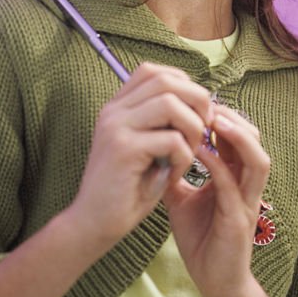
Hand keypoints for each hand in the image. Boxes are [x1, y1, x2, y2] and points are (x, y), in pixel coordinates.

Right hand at [66, 62, 212, 253]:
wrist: (94, 224)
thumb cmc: (128, 187)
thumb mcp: (147, 145)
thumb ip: (164, 120)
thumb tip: (202, 101)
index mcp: (118, 106)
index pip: (155, 71)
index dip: (184, 85)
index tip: (195, 112)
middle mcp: (113, 111)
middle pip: (167, 81)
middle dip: (196, 102)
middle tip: (203, 130)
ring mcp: (116, 127)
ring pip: (171, 104)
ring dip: (192, 129)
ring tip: (188, 154)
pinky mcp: (123, 150)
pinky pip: (172, 139)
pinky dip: (183, 157)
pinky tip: (173, 174)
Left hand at [163, 105, 270, 296]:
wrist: (212, 282)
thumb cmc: (200, 239)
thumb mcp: (181, 199)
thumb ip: (174, 173)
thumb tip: (151, 149)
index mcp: (236, 176)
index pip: (237, 136)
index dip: (222, 116)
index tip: (196, 103)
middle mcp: (247, 184)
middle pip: (253, 139)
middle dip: (232, 118)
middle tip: (204, 105)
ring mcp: (247, 201)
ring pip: (257, 159)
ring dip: (238, 136)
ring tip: (214, 119)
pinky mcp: (239, 219)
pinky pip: (233, 185)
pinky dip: (219, 165)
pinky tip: (201, 152)